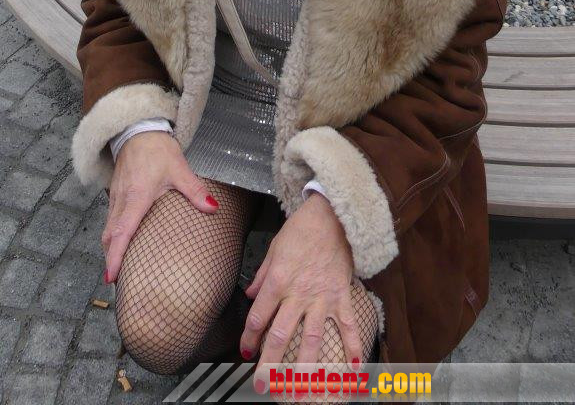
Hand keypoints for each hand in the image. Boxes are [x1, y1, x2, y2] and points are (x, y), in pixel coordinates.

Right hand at [102, 131, 217, 281]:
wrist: (139, 129)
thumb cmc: (157, 149)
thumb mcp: (179, 168)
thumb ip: (194, 190)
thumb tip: (212, 208)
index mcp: (137, 197)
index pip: (122, 232)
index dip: (116, 256)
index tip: (111, 276)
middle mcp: (122, 199)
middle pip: (111, 236)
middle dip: (111, 259)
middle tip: (115, 281)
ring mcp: (115, 196)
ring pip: (108, 228)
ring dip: (111, 248)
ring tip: (117, 267)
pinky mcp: (115, 193)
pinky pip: (110, 219)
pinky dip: (113, 234)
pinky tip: (121, 241)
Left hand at [239, 193, 362, 387]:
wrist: (331, 215)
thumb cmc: (301, 229)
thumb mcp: (274, 248)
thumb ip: (261, 275)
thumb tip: (250, 295)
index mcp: (277, 281)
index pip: (258, 318)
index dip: (249, 339)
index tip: (245, 353)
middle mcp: (297, 294)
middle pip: (280, 335)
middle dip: (270, 364)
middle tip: (263, 386)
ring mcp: (321, 298)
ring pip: (311, 339)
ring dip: (305, 368)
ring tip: (300, 389)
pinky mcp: (341, 296)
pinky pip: (347, 326)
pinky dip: (351, 348)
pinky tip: (353, 370)